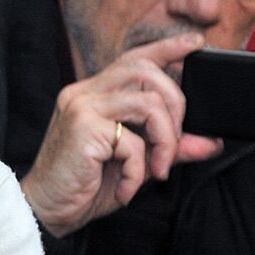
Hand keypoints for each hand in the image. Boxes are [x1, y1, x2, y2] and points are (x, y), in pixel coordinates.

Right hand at [20, 32, 223, 237]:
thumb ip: (169, 148)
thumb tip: (209, 142)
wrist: (45, 211)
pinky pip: (132, 142)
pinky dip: (138, 171)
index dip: (166, 48)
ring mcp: (81, 108)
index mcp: (93, 95)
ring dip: (165, 140)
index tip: (195, 43)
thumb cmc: (83, 187)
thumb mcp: (136, 165)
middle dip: (176, 104)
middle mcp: (84, 94)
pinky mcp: (82, 129)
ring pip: (147, 103)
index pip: (133, 60)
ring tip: (158, 169)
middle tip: (175, 142)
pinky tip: (127, 189)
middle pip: (145, 71)